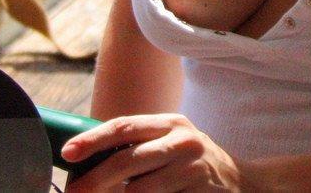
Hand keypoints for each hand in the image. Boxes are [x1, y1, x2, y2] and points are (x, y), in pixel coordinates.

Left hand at [62, 113, 250, 191]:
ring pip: (140, 189)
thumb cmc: (192, 166)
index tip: (68, 153)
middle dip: (95, 179)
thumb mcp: (170, 146)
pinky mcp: (198, 191)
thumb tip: (88, 161)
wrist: (242, 184)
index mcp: (170, 123)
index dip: (93, 140)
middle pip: (128, 158)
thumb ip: (138, 147)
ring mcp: (192, 168)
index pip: (124, 126)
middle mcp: (182, 140)